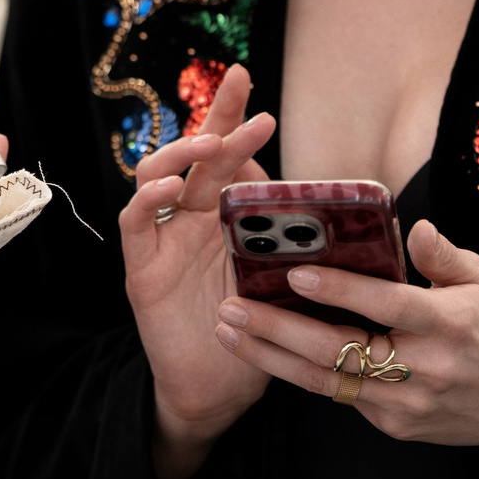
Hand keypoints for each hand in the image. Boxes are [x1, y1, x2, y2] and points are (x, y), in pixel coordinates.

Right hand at [119, 63, 275, 478]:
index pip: (229, 157)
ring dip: (181, 152)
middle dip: (216, 116)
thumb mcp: (289, 279)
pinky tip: (171, 187)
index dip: (236, 120)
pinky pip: (135, 221)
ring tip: (209, 143)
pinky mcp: (142, 268)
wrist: (221, 391)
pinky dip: (148, 197)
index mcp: (225, 217)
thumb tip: (342, 207)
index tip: (256, 88)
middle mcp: (190, 220)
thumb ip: (301, 242)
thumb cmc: (260, 334)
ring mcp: (163, 241)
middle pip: (194, 154)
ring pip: (156, 175)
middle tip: (242, 87)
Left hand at [216, 219, 478, 478]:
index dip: (339, 289)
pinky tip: (267, 351)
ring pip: (325, 381)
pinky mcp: (396, 425)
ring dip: (271, 357)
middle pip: (338, 350)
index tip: (296, 271)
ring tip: (227, 332)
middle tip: (230, 308)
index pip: (385, 303)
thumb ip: (443, 256)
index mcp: (448, 325)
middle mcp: (424, 369)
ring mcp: (407, 404)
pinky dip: (303, 372)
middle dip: (275, 330)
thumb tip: (413, 227)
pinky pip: (340, 394)